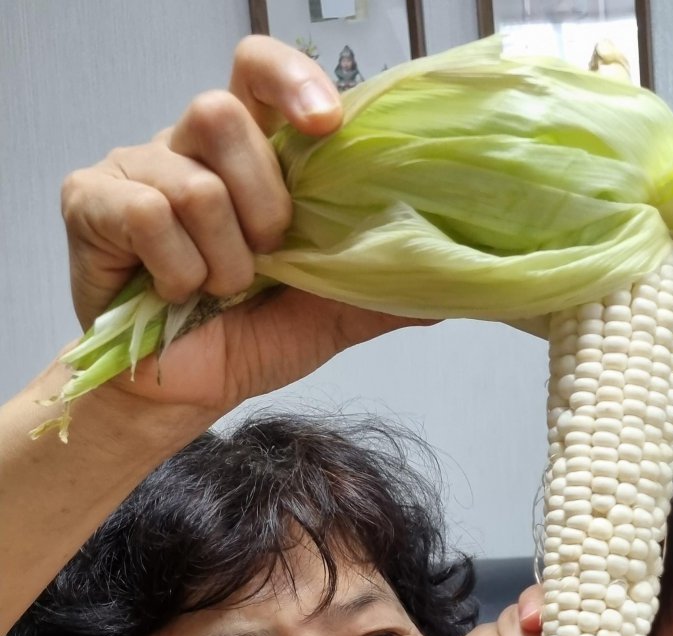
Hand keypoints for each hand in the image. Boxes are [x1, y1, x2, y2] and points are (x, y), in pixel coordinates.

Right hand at [58, 36, 417, 417]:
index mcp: (246, 155)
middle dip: (262, 204)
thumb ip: (378, 289)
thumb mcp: (327, 316)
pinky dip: (176, 269)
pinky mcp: (91, 199)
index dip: (292, 81)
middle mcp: (188, 145)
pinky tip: (174, 292)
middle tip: (265, 261)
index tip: (325, 126)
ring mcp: (136, 166)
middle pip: (223, 113)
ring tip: (219, 291)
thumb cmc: (245, 340)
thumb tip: (447, 283)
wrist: (184, 394)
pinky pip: (148, 214)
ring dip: (222, 259)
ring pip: (196, 182)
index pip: (259, 69)